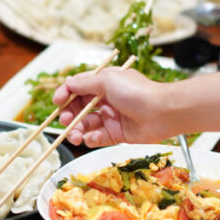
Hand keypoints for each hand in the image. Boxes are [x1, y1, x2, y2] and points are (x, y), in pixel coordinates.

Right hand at [54, 68, 176, 146]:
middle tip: (65, 121)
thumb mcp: (107, 81)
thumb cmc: (137, 92)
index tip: (57, 102)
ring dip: (77, 130)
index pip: (77, 88)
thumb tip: (67, 84)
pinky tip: (93, 138)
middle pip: (78, 108)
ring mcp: (110, 117)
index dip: (65, 95)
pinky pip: (97, 137)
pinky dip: (92, 138)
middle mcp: (105, 100)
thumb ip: (84, 84)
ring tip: (75, 136)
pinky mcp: (116, 134)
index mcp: (103, 83)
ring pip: (85, 125)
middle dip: (69, 115)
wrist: (162, 113)